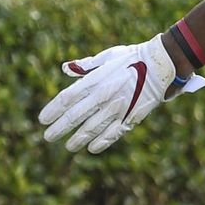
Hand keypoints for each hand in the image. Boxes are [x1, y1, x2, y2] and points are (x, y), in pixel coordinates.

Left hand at [39, 34, 203, 152]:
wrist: (161, 64)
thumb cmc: (133, 57)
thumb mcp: (108, 56)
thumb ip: (86, 66)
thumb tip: (65, 68)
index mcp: (95, 79)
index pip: (67, 98)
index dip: (53, 110)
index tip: (42, 119)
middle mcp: (103, 95)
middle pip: (75, 116)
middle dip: (60, 128)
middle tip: (48, 137)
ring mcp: (117, 108)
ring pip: (91, 128)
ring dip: (77, 139)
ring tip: (68, 146)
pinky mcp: (131, 117)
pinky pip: (113, 133)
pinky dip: (101, 142)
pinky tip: (92, 148)